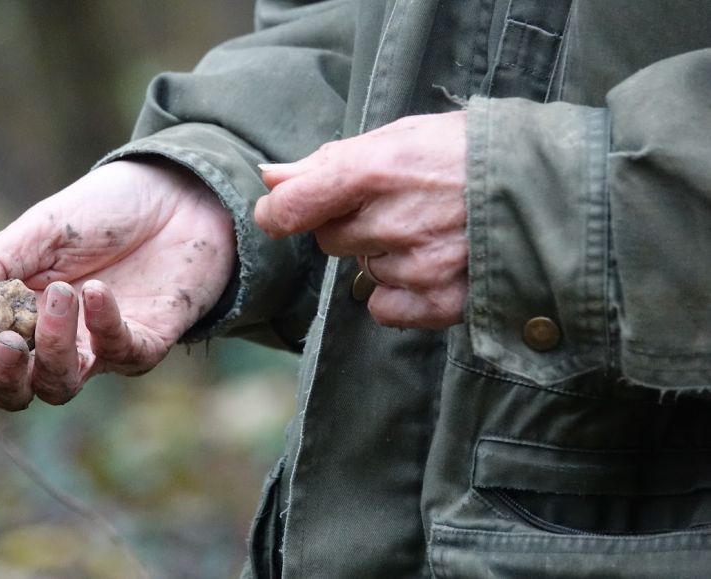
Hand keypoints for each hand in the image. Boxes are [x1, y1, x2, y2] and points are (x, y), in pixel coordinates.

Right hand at [0, 159, 234, 409]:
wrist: (175, 195)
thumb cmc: (103, 212)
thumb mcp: (40, 229)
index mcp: (18, 314)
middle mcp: (56, 341)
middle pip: (17, 391)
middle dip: (4, 378)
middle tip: (7, 343)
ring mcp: (100, 348)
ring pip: (62, 385)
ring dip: (53, 349)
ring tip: (60, 293)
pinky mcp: (145, 343)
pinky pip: (119, 354)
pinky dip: (103, 325)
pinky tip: (97, 291)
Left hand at [255, 111, 467, 328]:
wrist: (550, 185)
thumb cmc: (469, 152)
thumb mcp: (401, 136)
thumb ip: (330, 161)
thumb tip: (271, 178)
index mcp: (376, 170)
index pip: (294, 206)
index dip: (279, 212)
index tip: (282, 213)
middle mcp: (394, 221)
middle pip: (330, 240)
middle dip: (351, 224)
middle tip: (395, 206)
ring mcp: (419, 265)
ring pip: (363, 272)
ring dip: (383, 255)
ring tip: (429, 230)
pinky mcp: (442, 300)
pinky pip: (386, 309)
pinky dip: (400, 293)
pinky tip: (431, 266)